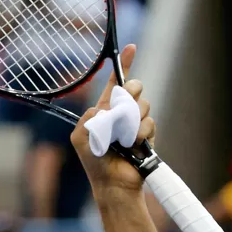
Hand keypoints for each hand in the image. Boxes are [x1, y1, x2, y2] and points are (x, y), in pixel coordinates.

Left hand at [71, 45, 154, 193]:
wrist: (114, 183)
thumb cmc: (94, 162)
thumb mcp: (81, 137)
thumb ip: (88, 118)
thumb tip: (104, 107)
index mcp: (104, 111)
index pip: (115, 84)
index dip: (123, 65)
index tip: (131, 48)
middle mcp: (121, 114)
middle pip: (134, 88)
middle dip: (131, 93)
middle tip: (124, 107)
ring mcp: (136, 123)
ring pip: (143, 105)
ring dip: (133, 121)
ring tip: (123, 140)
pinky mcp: (148, 133)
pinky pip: (150, 122)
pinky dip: (141, 133)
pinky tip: (134, 145)